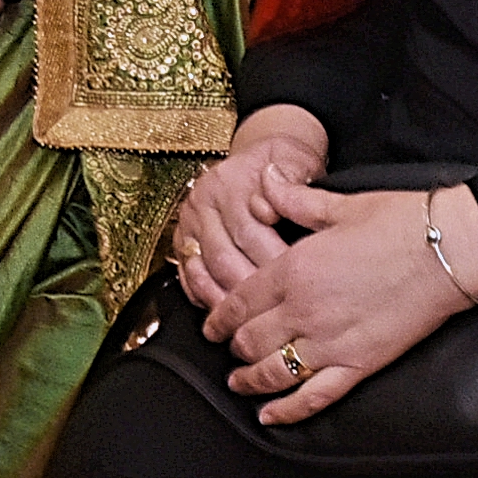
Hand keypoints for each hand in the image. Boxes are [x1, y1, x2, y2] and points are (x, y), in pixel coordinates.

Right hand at [171, 104, 332, 315]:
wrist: (261, 155)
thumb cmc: (285, 162)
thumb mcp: (296, 159)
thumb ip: (292, 179)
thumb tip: (265, 207)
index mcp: (230, 183)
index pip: (250, 230)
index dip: (274, 259)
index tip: (296, 282)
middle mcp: (203, 202)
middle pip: (225, 256)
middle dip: (251, 288)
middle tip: (277, 312)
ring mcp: (189, 222)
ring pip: (205, 271)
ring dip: (226, 300)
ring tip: (250, 323)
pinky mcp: (181, 240)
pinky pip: (187, 276)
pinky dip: (204, 297)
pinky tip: (224, 314)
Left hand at [205, 180, 477, 424]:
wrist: (449, 250)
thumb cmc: (400, 221)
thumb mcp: (339, 204)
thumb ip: (295, 200)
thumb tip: (267, 179)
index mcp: (294, 268)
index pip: (239, 301)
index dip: (219, 318)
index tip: (212, 327)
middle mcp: (304, 309)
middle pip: (250, 340)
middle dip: (234, 348)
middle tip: (229, 351)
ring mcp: (330, 341)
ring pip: (273, 372)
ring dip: (250, 380)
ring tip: (240, 384)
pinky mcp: (359, 364)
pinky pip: (314, 396)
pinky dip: (287, 411)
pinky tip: (271, 417)